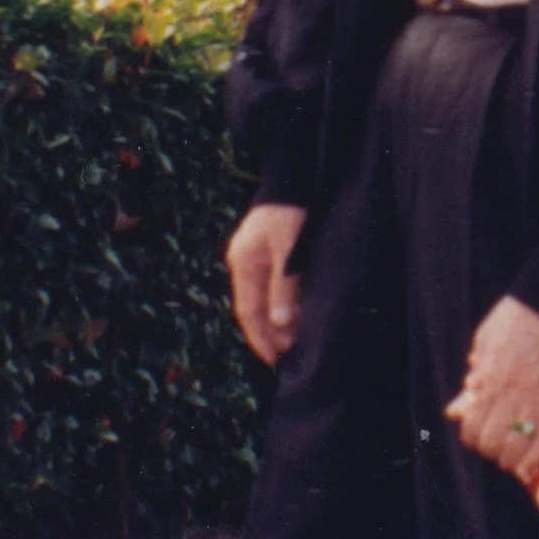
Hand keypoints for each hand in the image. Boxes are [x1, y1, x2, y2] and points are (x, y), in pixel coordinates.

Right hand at [225, 202, 306, 366]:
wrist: (294, 179)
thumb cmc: (292, 213)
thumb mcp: (289, 252)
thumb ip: (284, 286)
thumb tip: (279, 324)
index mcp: (244, 264)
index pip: (249, 311)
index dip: (261, 337)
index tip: (274, 359)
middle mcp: (244, 263)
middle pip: (253, 308)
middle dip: (268, 334)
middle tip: (285, 358)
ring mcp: (252, 257)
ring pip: (261, 299)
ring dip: (275, 321)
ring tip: (291, 343)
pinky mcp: (265, 252)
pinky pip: (269, 287)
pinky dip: (279, 304)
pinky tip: (291, 315)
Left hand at [448, 295, 538, 475]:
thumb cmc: (516, 319)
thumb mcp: (484, 342)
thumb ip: (475, 374)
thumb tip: (464, 398)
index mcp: (490, 380)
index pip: (473, 426)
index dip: (471, 437)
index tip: (474, 436)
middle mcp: (512, 395)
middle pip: (493, 442)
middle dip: (489, 449)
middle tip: (492, 447)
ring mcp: (538, 401)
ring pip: (519, 447)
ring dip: (510, 458)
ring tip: (509, 458)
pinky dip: (536, 456)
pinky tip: (530, 461)